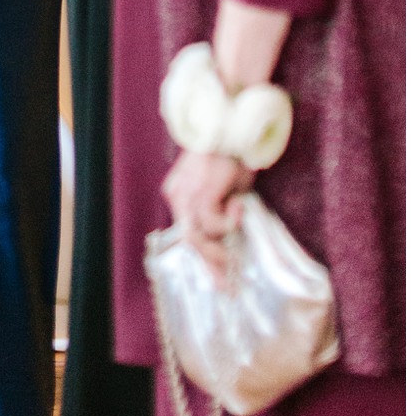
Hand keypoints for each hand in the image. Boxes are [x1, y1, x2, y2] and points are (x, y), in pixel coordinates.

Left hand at [162, 149, 251, 278]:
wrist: (231, 130)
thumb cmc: (230, 160)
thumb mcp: (221, 192)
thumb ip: (218, 213)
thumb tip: (228, 244)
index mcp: (179, 195)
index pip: (187, 235)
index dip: (202, 260)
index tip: (219, 281)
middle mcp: (178, 196)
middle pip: (189, 241)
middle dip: (209, 264)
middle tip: (227, 284)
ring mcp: (186, 194)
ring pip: (197, 236)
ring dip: (220, 246)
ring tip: (235, 239)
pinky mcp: (200, 192)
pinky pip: (213, 223)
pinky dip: (228, 223)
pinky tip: (237, 208)